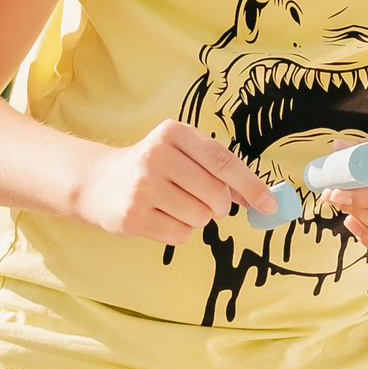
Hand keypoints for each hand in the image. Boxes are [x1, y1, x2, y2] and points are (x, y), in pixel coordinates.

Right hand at [68, 120, 278, 244]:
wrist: (98, 183)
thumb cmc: (152, 169)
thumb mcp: (183, 156)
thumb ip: (220, 172)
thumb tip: (261, 198)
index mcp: (174, 133)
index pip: (224, 161)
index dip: (252, 186)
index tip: (270, 206)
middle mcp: (157, 156)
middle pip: (216, 194)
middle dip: (220, 207)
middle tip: (208, 205)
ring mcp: (142, 187)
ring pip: (200, 218)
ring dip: (197, 219)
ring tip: (175, 207)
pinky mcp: (133, 216)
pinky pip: (180, 235)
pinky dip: (179, 232)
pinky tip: (161, 218)